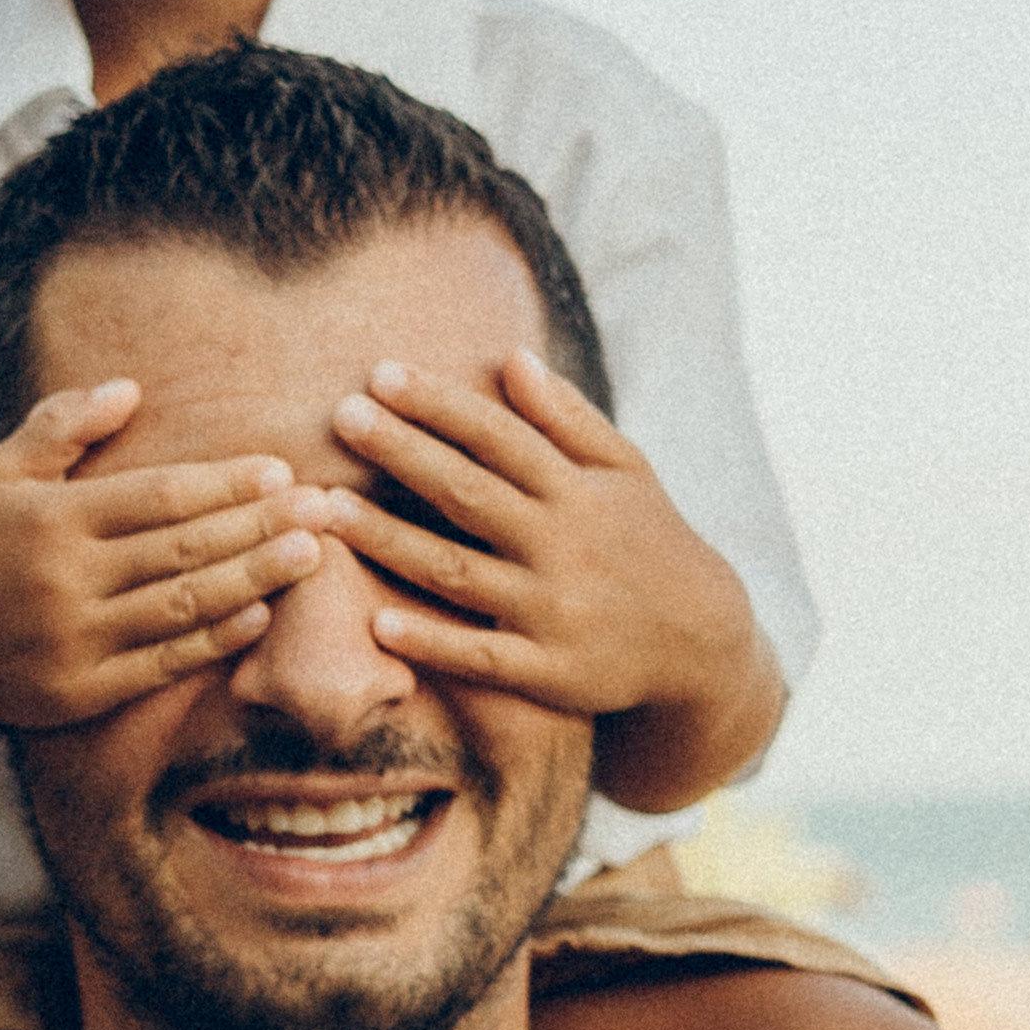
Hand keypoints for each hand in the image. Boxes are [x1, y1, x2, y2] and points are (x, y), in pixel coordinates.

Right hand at [0, 382, 329, 732]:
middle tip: (323, 509)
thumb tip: (130, 389)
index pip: (158, 496)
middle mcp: (65, 579)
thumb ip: (63, 425)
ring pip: (181, 606)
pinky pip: (161, 663)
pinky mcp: (78, 692)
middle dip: (259, 527)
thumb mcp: (2, 471)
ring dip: (253, 579)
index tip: (280, 472)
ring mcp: (73, 639)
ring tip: (308, 555)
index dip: (224, 484)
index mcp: (53, 518)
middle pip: (183, 549)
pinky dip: (214, 639)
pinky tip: (259, 614)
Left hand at [316, 348, 760, 739]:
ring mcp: (552, 611)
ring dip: (389, 540)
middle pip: (468, 494)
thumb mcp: (626, 471)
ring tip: (327, 509)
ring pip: (458, 572)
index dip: (439, 405)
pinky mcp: (548, 670)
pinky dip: (432, 641)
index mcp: (576, 492)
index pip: (498, 437)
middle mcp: (561, 546)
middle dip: (403, 454)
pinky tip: (378, 622)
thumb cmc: (649, 541)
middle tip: (342, 416)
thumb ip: (568, 419)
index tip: (380, 373)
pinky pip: (481, 656)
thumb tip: (512, 359)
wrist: (703, 641)